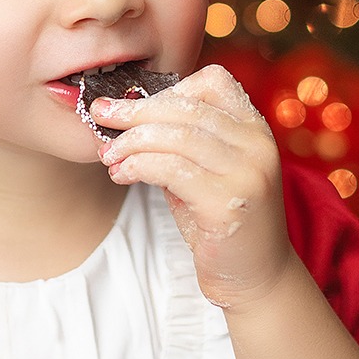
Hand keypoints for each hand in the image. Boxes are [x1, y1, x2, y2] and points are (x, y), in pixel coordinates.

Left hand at [92, 65, 293, 312]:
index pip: (214, 81)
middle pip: (186, 107)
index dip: (170, 88)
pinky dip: (137, 167)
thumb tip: (126, 114)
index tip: (134, 104)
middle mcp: (258, 145)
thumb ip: (181, 142)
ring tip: (109, 155)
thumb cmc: (220, 220)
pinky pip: (171, 170)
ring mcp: (247, 174)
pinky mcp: (228, 205)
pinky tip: (122, 175)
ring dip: (131, 142)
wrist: (255, 277)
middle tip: (101, 114)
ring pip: (175, 137)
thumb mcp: (206, 170)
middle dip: (136, 110)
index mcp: (255, 129)